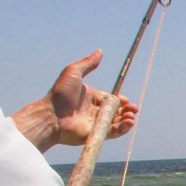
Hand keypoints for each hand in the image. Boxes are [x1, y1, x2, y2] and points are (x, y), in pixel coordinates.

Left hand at [11, 50, 137, 151]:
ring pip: (116, 123)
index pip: (111, 100)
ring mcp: (95, 123)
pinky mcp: (95, 134)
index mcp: (92, 97)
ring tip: (131, 115)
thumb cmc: (60, 94)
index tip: (127, 100)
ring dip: (127, 119)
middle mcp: (94, 111)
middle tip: (134, 109)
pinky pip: (113, 133)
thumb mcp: (74, 72)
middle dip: (127, 110)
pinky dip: (123, 129)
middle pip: (116, 112)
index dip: (121, 101)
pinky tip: (128, 122)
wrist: (51, 115)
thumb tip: (100, 51)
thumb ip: (88, 63)